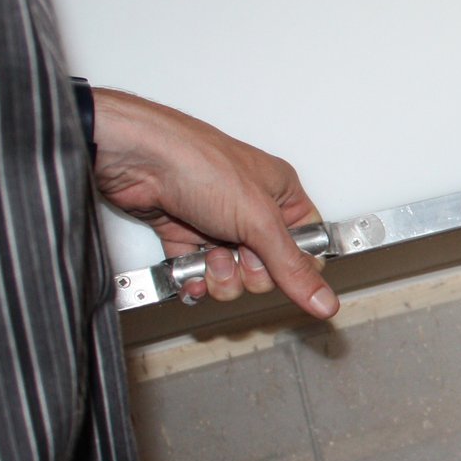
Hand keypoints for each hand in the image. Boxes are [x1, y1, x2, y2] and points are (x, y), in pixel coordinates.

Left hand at [89, 89, 337, 317]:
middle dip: (251, 272)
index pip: (307, 246)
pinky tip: (192, 274)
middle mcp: (252, 211)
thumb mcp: (258, 220)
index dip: (297, 266)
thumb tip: (324, 300)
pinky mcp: (187, 237)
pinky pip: (201, 275)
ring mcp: (219, 225)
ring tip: (210, 255)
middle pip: (269, 270)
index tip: (280, 268)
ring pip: (235, 277)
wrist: (137, 161)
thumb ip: (292, 267)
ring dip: (221, 277)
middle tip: (240, 254)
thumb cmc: (198, 164)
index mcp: (281, 195)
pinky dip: (195, 281)